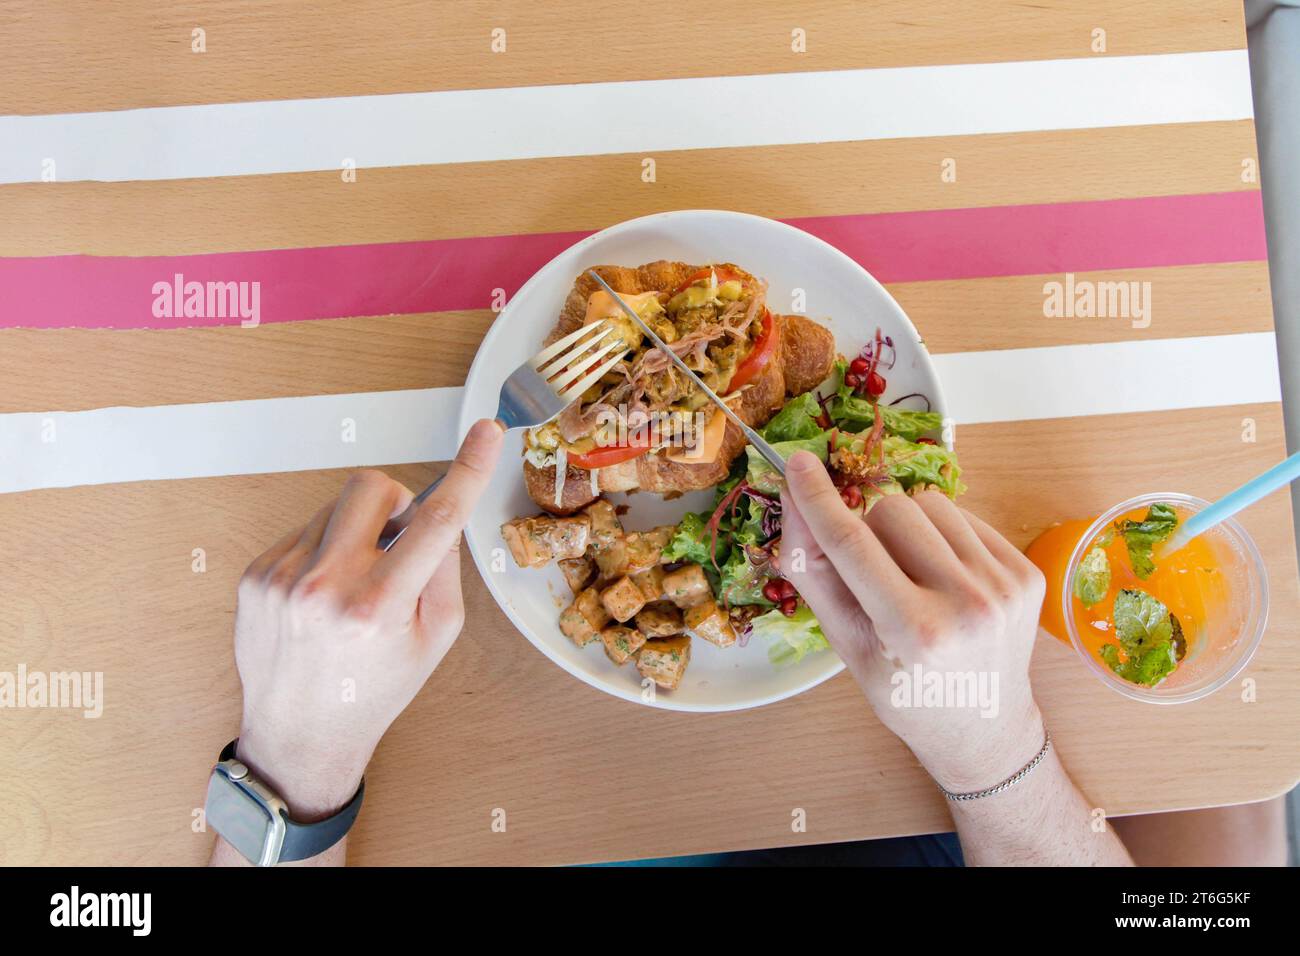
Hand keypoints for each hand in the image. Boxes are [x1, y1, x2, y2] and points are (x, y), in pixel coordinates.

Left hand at [231, 419, 503, 819]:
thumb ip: (444, 569)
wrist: (300, 732)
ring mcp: (282, 578)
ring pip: (336, 506)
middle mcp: (325, 587)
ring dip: (358, 530)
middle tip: (399, 539)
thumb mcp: (435, 637)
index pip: (436, 521)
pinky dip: (324, 550)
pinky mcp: (256, 575)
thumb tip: (441, 511)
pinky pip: (304, 531)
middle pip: (373, 487)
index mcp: (378, 606)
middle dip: (395, 502)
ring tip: (356, 582)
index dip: (467, 470)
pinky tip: (325, 594)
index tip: (485, 432)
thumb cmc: (376, 687)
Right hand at [780, 450, 1046, 792]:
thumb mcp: (847, 647)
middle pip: (892, 511)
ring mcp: (1004, 586)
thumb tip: (792, 501)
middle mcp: (966, 605)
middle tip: (873, 573)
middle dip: (870, 530)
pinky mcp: (1027, 573)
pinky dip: (942, 536)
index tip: (796, 462)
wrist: (983, 727)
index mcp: (913, 632)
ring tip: (910, 575)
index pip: (852, 545)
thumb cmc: (904, 693)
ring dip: (907, 528)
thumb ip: (813, 574)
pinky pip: (966, 517)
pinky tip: (942, 577)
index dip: (818, 500)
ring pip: (930, 504)